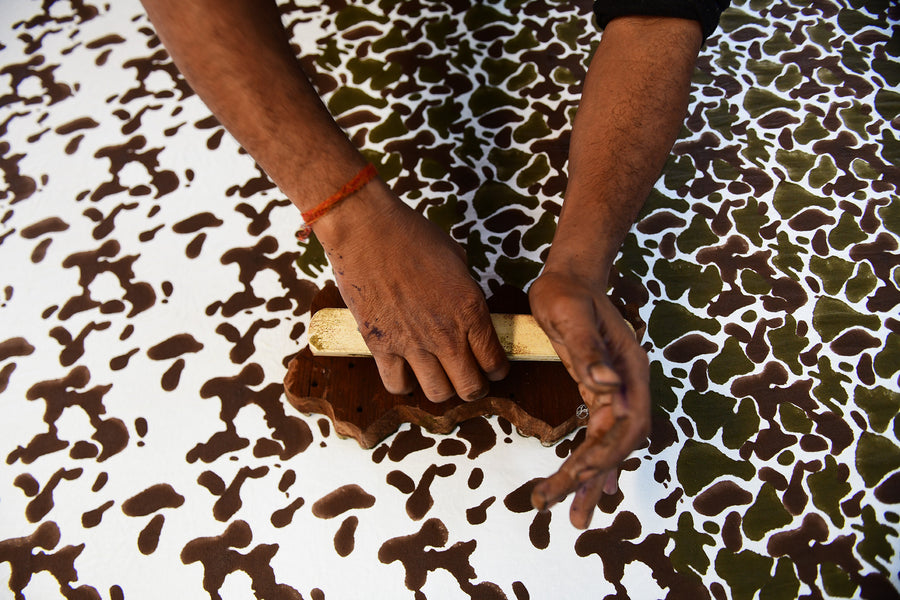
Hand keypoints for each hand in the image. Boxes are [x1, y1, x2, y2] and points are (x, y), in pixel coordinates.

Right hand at [316, 182, 508, 401]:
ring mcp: (412, 343)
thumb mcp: (457, 260)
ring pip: (437, 393)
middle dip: (474, 388)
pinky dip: (404, 384)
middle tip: (469, 380)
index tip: (493, 370)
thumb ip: (466, 292)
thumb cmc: (413, 236)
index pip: (494, 362)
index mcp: (470, 310)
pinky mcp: (381, 346)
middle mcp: (446, 334)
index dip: (497, 372)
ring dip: (442, 389)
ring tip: (438, 377)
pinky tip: (406, 372)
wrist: (368, 231)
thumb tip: (467, 307)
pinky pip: (397, 385)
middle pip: (470, 388)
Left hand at [527, 270, 649, 527]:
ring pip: (609, 445)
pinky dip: (595, 461)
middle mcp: (628, 387)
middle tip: (569, 516)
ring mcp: (616, 391)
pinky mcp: (599, 392)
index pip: (624, 426)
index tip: (577, 477)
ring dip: (593, 481)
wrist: (569, 277)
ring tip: (577, 516)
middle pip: (618, 444)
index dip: (605, 456)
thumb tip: (606, 386)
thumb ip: (590, 351)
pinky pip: (600, 434)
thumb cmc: (569, 293)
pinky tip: (591, 485)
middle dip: (594, 481)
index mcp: (630, 372)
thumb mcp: (573, 315)